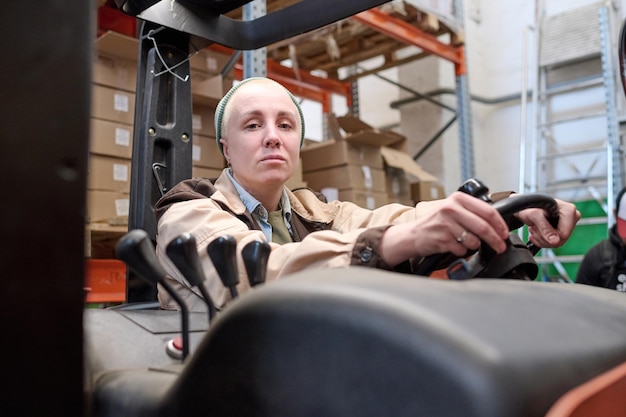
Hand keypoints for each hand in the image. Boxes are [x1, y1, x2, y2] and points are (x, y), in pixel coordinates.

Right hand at [380, 192, 509, 265]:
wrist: (413, 234)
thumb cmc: (436, 223)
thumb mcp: (453, 210)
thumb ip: (473, 212)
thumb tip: (498, 224)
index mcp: (458, 199)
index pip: (488, 211)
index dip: (500, 225)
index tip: (505, 234)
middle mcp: (451, 209)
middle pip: (483, 227)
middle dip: (496, 240)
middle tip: (500, 247)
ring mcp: (445, 224)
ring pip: (474, 240)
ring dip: (475, 246)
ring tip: (466, 243)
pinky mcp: (441, 239)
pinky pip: (462, 249)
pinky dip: (462, 251)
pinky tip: (454, 246)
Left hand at [516, 198, 579, 247]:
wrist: (526, 207)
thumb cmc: (530, 207)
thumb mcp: (534, 216)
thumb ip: (545, 228)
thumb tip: (555, 242)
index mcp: (569, 211)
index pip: (563, 235)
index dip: (548, 236)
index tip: (536, 228)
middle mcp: (572, 217)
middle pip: (560, 240)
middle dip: (543, 238)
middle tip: (533, 228)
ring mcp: (569, 224)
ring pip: (557, 243)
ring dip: (541, 239)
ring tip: (533, 228)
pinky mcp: (564, 229)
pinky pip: (555, 243)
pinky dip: (542, 240)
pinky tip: (536, 232)